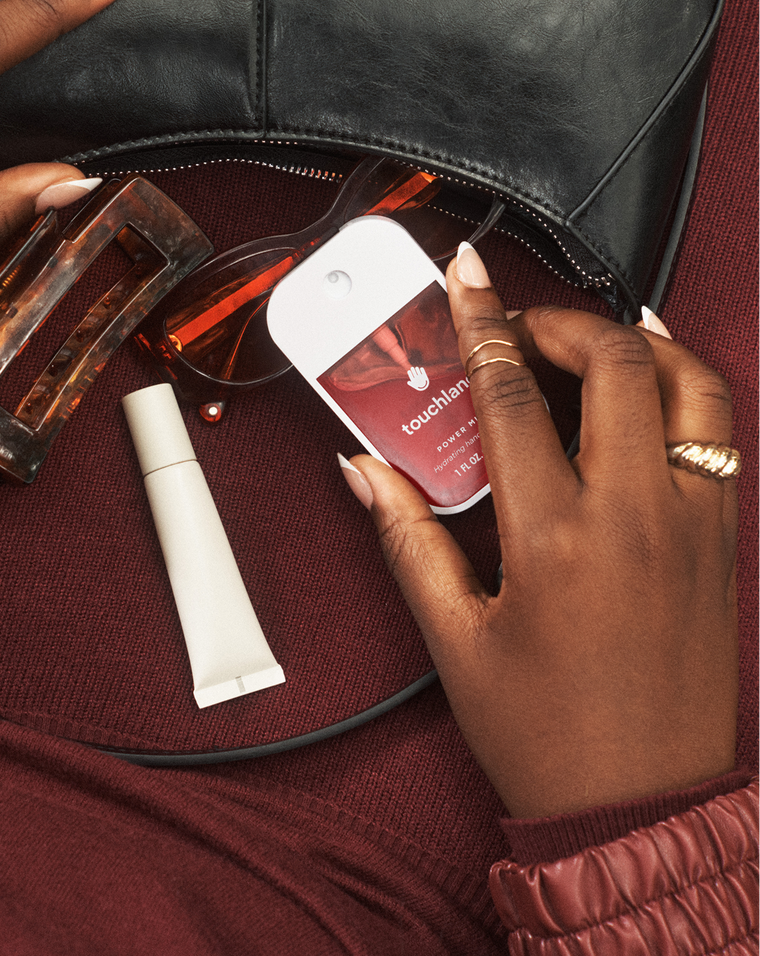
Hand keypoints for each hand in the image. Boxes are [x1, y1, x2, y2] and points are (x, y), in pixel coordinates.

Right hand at [341, 246, 737, 817]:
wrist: (641, 805)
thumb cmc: (547, 733)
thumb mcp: (453, 636)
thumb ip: (406, 537)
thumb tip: (366, 470)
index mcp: (555, 537)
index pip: (513, 396)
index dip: (482, 325)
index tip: (466, 280)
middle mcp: (635, 516)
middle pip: (614, 363)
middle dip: (559, 319)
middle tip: (514, 323)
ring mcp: (691, 524)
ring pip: (690, 384)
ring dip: (638, 340)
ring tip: (589, 336)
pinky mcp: (721, 542)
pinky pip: (718, 432)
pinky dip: (685, 386)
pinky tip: (646, 385)